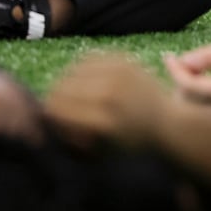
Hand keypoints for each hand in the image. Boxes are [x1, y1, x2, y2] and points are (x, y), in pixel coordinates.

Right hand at [44, 53, 173, 149]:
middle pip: (60, 88)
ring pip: (70, 71)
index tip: (49, 122)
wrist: (168, 122)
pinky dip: (82, 69)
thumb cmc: (130, 143)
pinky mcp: (124, 60)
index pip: (55, 109)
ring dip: (67, 84)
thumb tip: (43, 118)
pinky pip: (87, 59)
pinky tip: (87, 80)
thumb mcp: (99, 151)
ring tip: (74, 95)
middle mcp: (109, 94)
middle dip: (55, 99)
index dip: (47, 115)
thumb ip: (69, 136)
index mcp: (102, 122)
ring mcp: (118, 74)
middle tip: (60, 109)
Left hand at [163, 42, 210, 116]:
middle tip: (191, 65)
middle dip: (180, 81)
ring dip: (186, 93)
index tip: (168, 57)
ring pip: (190, 114)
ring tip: (202, 76)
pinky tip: (207, 91)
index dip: (174, 70)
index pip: (189, 86)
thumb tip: (183, 61)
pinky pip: (200, 121)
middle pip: (184, 102)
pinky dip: (195, 105)